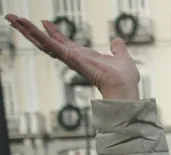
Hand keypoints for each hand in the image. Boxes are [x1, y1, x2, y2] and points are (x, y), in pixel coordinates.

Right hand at [7, 15, 139, 99]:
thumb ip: (118, 49)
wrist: (123, 85)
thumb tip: (117, 40)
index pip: (64, 42)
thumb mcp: (121, 57)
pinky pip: (49, 44)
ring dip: (27, 30)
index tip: (44, 22)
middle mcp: (73, 57)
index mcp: (83, 56)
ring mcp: (69, 57)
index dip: (53, 32)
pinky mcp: (68, 57)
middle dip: (31, 31)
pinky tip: (23, 25)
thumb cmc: (124, 77)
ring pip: (43, 42)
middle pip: (47, 42)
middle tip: (15, 20)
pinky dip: (36, 34)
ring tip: (11, 19)